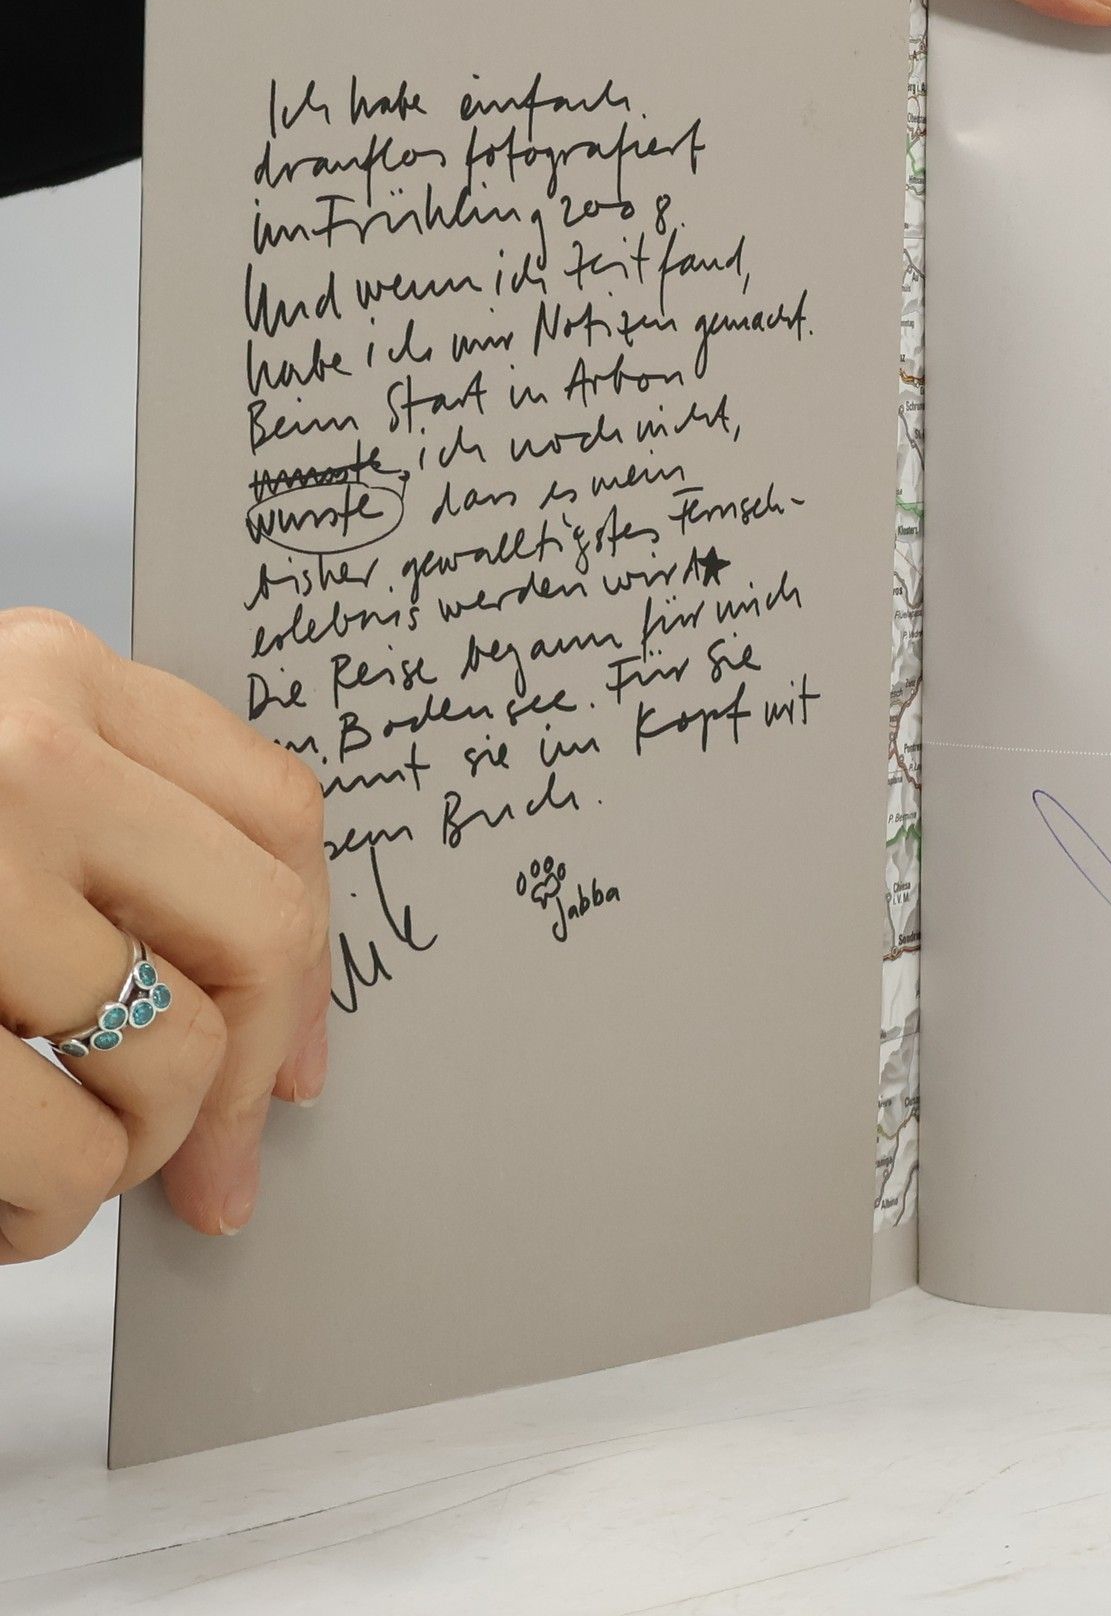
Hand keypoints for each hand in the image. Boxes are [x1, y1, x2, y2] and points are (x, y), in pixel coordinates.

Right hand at [0, 610, 328, 1260]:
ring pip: (167, 1051)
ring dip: (132, 1153)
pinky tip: (6, 1207)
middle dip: (246, 1078)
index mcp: (52, 675)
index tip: (295, 1061)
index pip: (280, 814)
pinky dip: (48, 1210)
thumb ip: (107, 830)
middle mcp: (22, 752)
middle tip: (213, 1163)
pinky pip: (59, 1147)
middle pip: (256, 932)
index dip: (306, 958)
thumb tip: (271, 1020)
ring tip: (65, 1174)